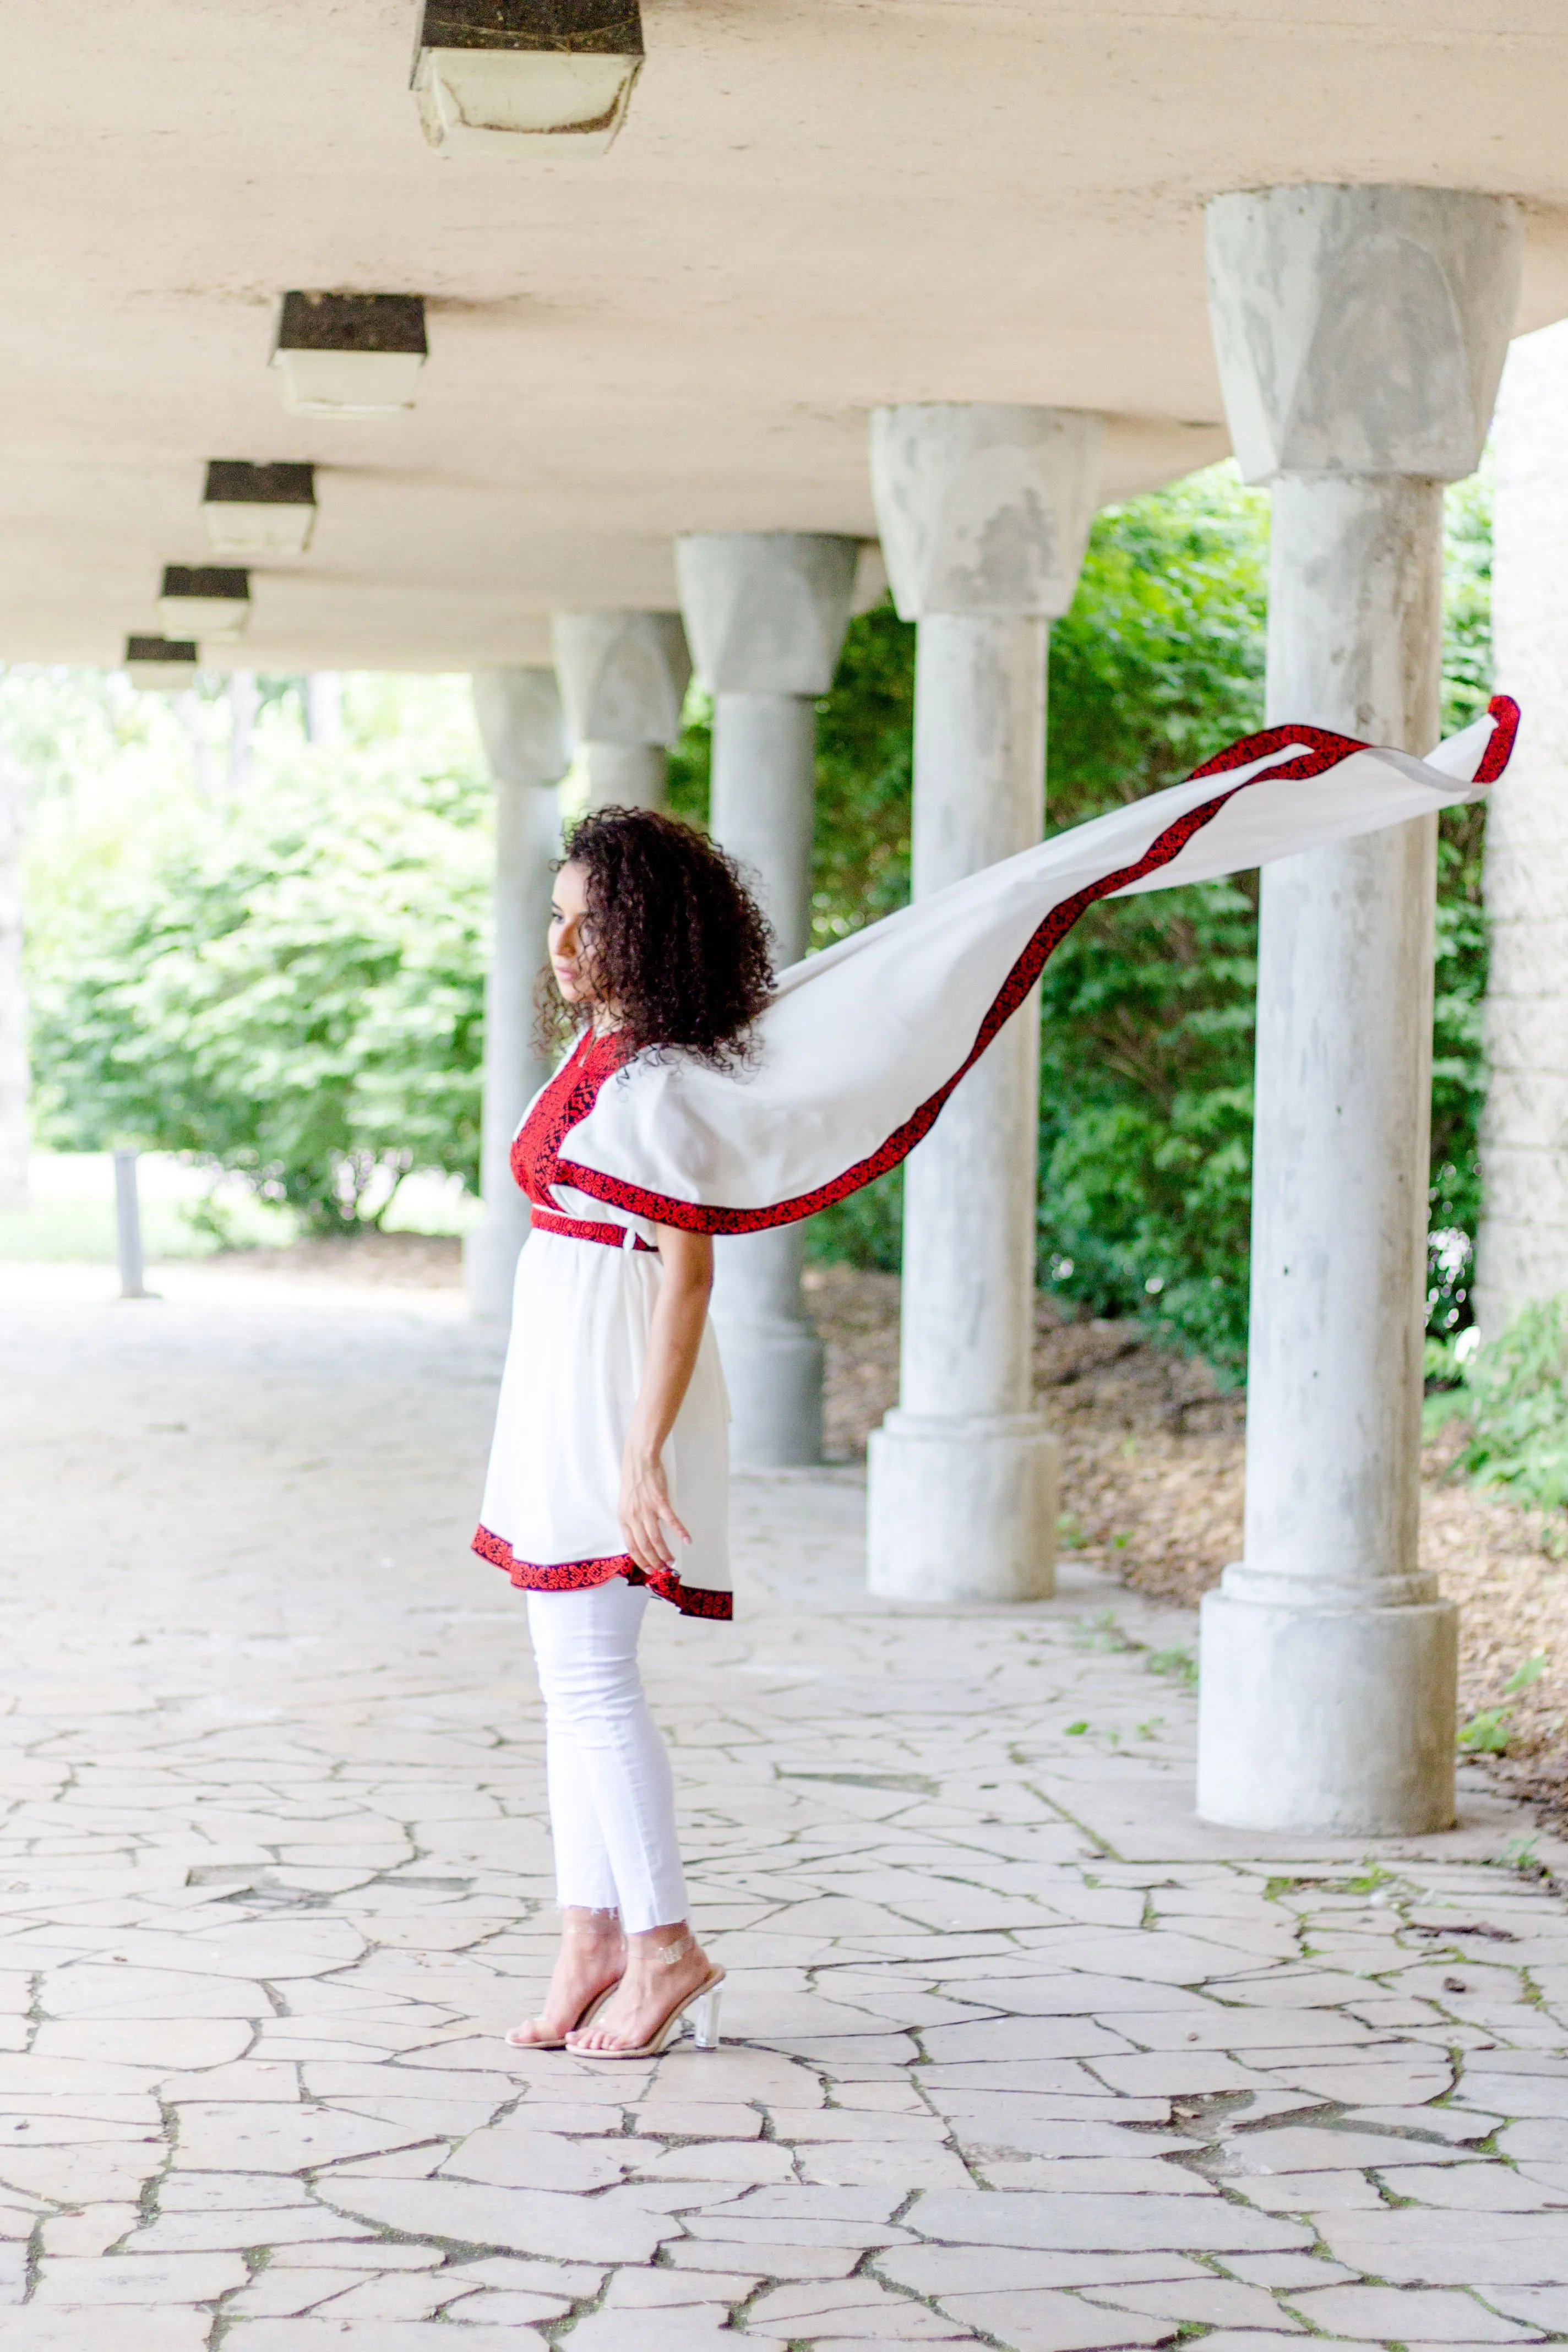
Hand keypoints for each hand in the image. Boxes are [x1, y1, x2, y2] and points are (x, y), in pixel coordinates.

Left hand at [618, 1442, 691, 1574]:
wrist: (639, 1460)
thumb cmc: (633, 1482)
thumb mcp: (625, 1504)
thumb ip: (630, 1520)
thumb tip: (638, 1537)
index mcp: (623, 1518)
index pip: (631, 1546)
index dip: (640, 1560)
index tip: (649, 1570)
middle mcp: (633, 1516)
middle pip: (644, 1546)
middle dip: (654, 1561)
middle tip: (664, 1569)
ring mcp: (647, 1509)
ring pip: (656, 1538)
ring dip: (665, 1552)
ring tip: (672, 1561)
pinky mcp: (660, 1501)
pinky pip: (671, 1521)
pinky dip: (680, 1532)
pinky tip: (687, 1540)